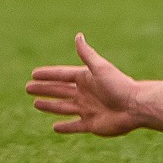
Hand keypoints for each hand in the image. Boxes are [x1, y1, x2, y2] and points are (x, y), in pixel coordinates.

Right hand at [26, 33, 146, 136]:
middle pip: (59, 91)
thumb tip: (78, 35)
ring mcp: (87, 109)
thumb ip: (87, 54)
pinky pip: (74, 126)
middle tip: (28, 87)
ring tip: (36, 104)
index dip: (48, 75)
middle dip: (44, 89)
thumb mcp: (100, 67)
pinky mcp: (91, 125)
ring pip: (63, 107)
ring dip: (50, 106)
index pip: (62, 76)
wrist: (135, 106)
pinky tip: (55, 127)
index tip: (33, 73)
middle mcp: (85, 93)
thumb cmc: (119, 85)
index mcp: (86, 79)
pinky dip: (65, 127)